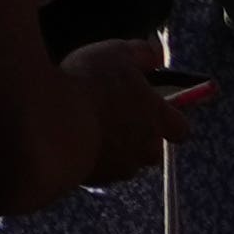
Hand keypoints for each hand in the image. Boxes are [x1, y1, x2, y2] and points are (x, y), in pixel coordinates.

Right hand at [61, 34, 176, 179]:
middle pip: (152, 149)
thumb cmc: (90, 86)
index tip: (156, 108)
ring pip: (124, 161)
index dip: (170, 119)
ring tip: (86, 126)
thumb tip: (156, 55)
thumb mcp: (117, 53)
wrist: (52, 125)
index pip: (180, 128)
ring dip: (112, 148)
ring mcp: (119, 168)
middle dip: (138, 137)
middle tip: (115, 116)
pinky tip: (69, 139)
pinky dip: (88, 157)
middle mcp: (144, 148)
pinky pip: (97, 170)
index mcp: (156, 118)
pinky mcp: (94, 181)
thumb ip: (142, 55)